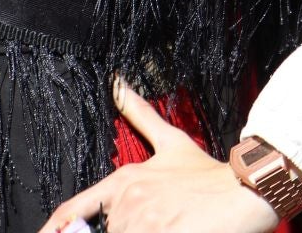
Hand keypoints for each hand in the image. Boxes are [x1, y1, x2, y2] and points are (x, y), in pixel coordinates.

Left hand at [38, 81, 280, 232]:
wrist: (247, 188)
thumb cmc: (210, 174)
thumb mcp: (171, 142)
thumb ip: (140, 114)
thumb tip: (118, 83)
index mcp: (123, 180)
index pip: (73, 210)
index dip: (54, 228)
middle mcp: (127, 200)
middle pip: (101, 232)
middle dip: (113, 232)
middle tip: (143, 225)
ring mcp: (144, 223)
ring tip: (162, 227)